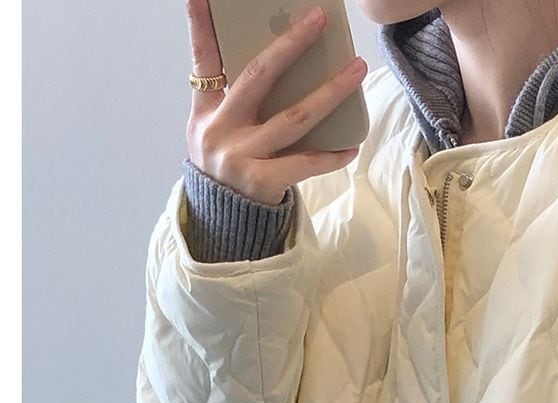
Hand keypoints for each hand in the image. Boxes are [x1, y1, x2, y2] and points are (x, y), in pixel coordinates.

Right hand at [184, 0, 367, 204]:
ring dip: (330, 92)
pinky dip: (330, 155)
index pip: (203, 58)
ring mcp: (242, 156)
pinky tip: (351, 145)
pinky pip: (305, 164)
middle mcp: (221, 129)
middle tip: (319, 19)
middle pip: (259, 76)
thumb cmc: (226, 169)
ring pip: (295, 117)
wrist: (223, 226)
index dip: (200, 23)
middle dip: (291, 44)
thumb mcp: (213, 131)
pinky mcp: (263, 183)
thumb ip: (232, 99)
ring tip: (357, 70)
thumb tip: (272, 61)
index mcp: (207, 111)